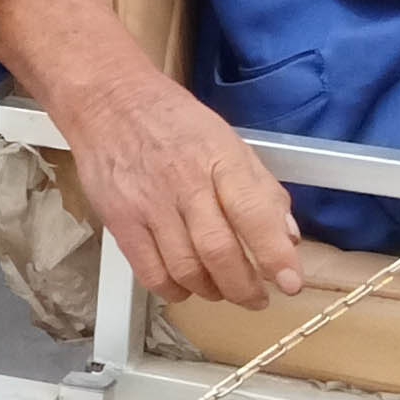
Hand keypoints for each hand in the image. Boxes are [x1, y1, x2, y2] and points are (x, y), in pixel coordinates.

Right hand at [45, 64, 303, 308]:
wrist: (108, 102)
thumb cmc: (174, 121)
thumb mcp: (228, 141)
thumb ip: (261, 189)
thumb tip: (288, 237)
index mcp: (220, 158)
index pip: (253, 213)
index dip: (274, 254)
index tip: (291, 283)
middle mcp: (185, 182)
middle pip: (218, 251)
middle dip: (244, 287)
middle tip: (257, 298)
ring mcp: (149, 204)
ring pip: (185, 269)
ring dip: (212, 291)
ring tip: (222, 290)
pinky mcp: (120, 220)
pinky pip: (150, 272)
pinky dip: (174, 290)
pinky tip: (185, 286)